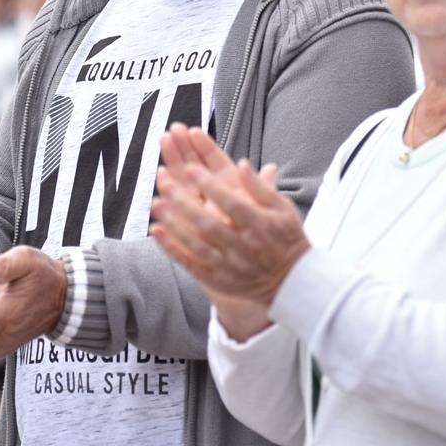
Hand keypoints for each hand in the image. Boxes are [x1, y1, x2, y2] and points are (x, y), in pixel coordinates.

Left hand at [156, 124, 276, 339]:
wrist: (290, 281)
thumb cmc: (285, 237)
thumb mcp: (282, 208)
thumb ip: (261, 187)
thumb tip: (242, 164)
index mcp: (261, 225)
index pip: (233, 204)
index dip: (211, 186)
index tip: (191, 168)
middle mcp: (244, 246)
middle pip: (210, 224)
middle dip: (185, 204)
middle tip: (166, 183)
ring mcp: (229, 265)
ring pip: (197, 244)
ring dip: (174, 224)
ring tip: (156, 203)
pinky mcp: (217, 279)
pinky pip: (191, 263)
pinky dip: (172, 248)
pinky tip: (156, 230)